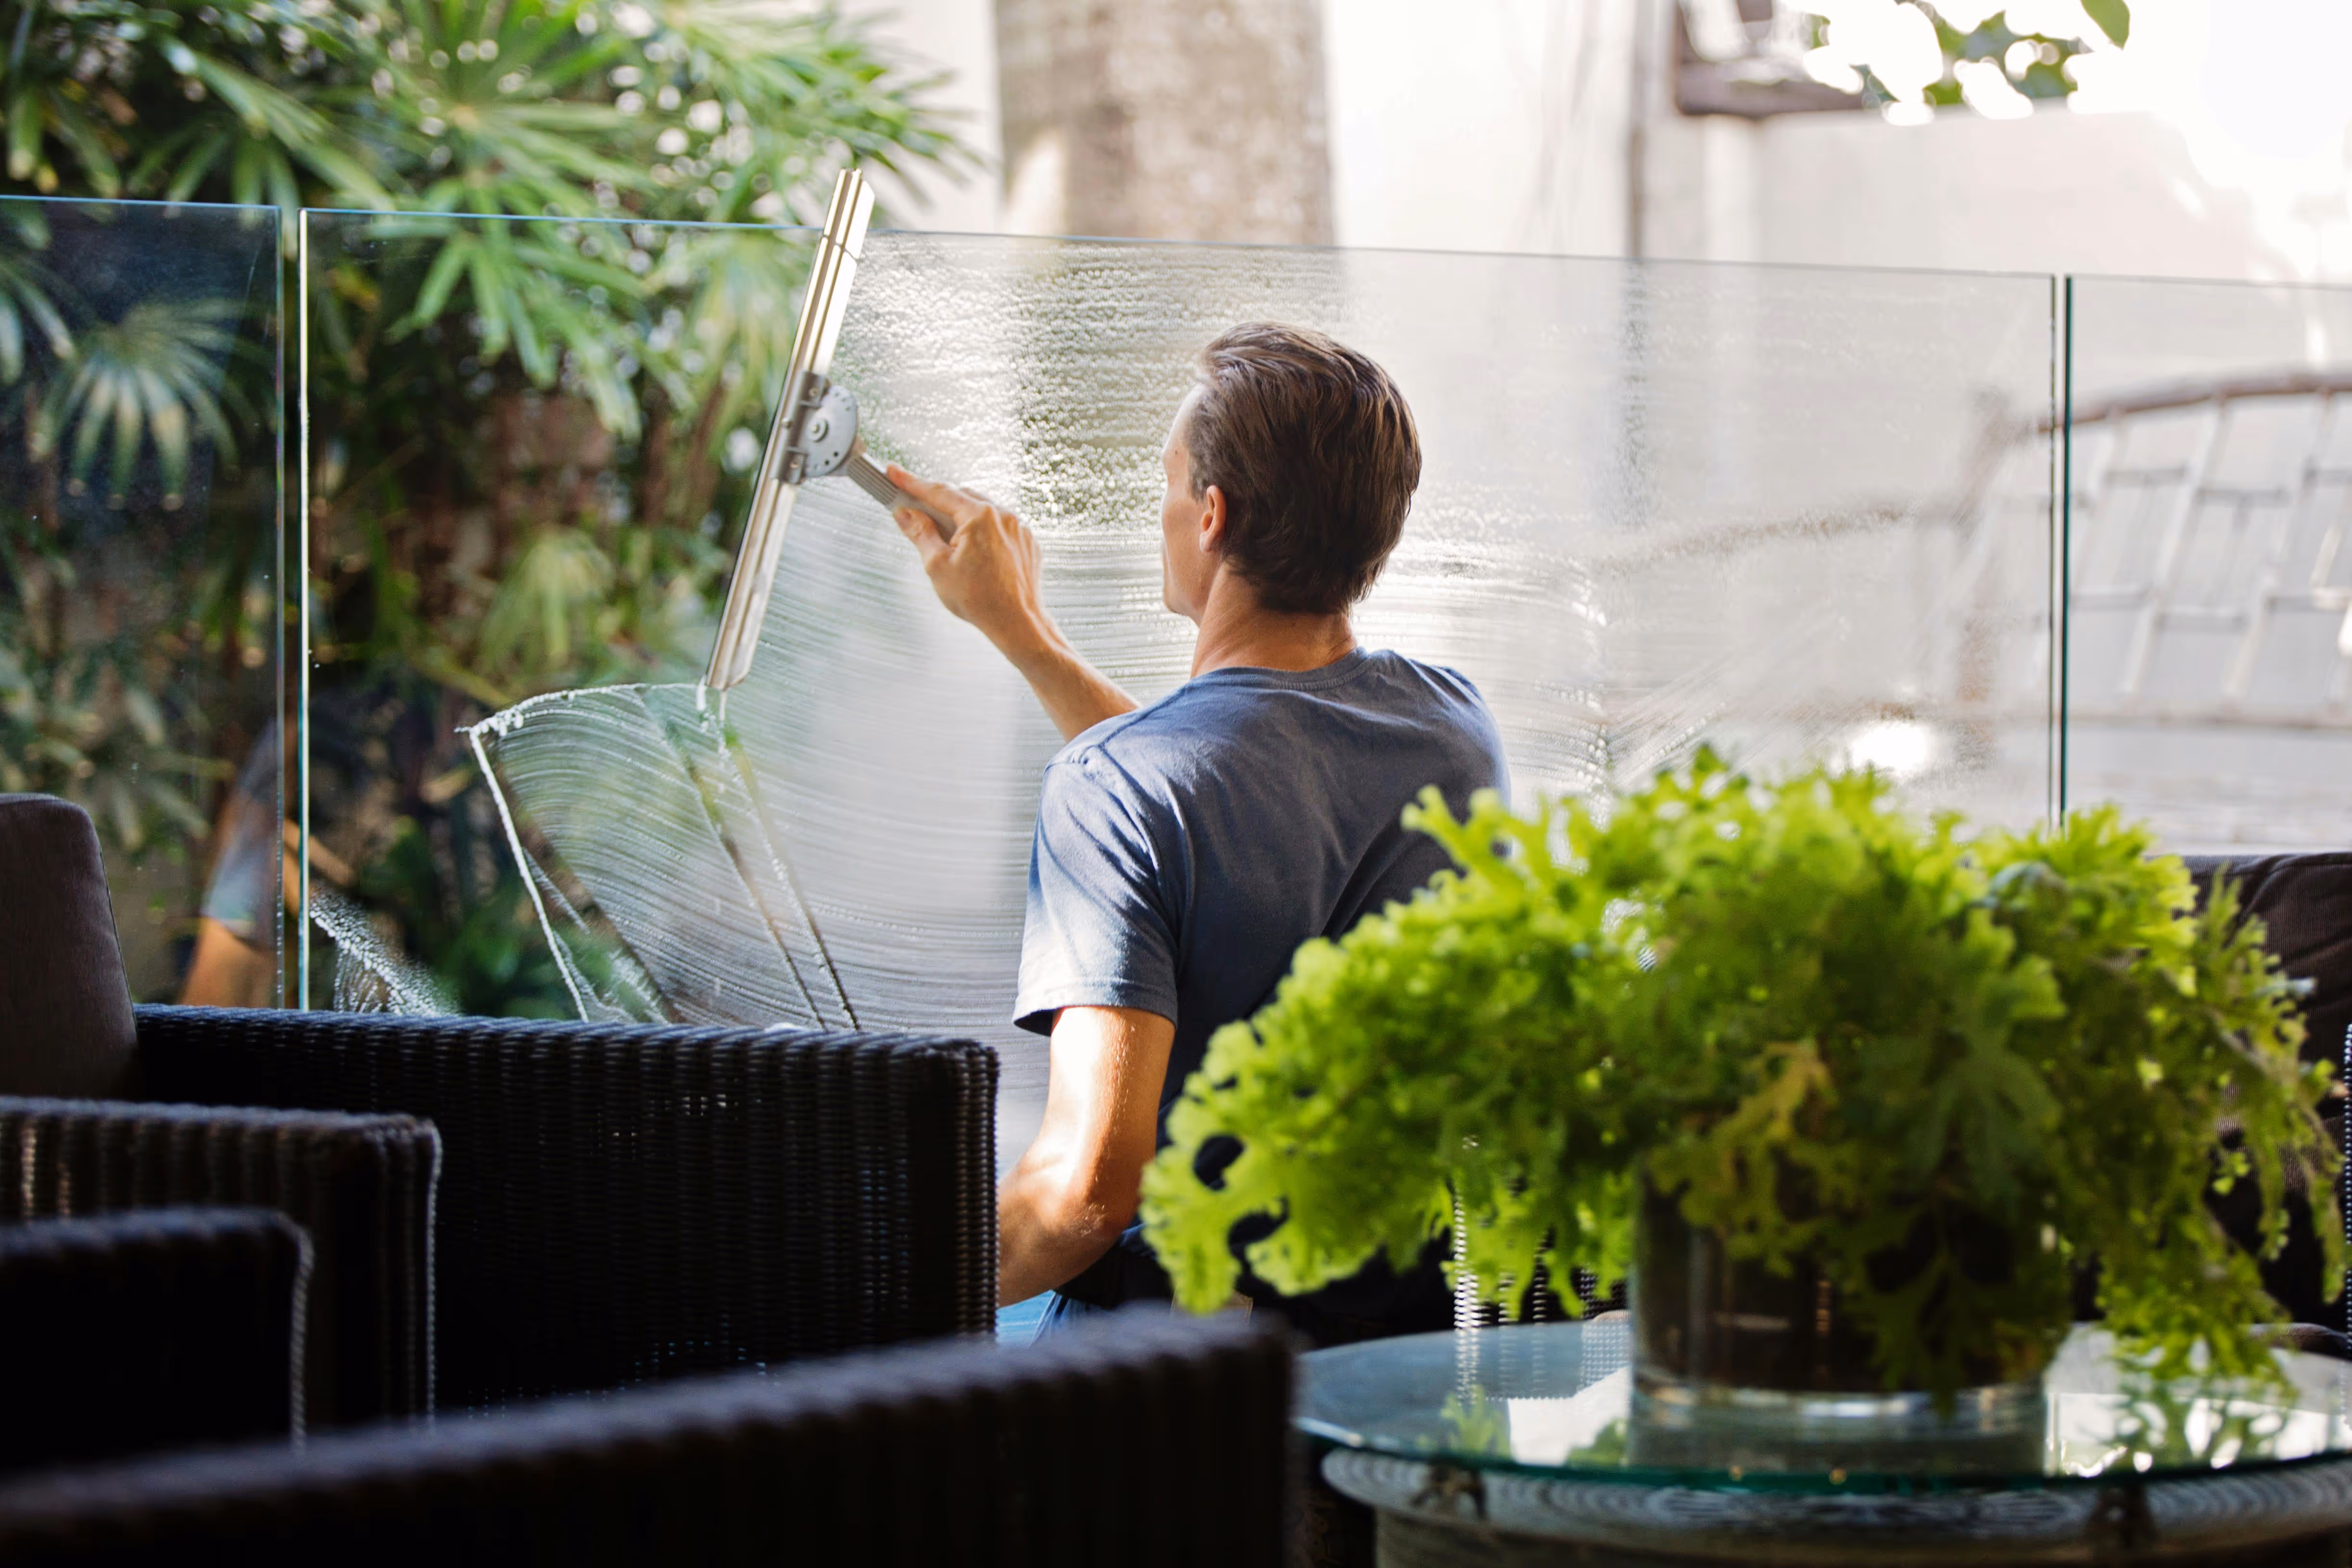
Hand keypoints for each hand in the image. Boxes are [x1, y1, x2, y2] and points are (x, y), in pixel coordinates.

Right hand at [888, 464, 1048, 656]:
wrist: (1017, 623)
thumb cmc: (978, 599)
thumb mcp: (937, 566)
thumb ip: (920, 533)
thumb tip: (904, 513)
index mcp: (980, 516)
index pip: (938, 491)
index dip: (911, 482)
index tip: (893, 472)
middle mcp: (1003, 515)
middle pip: (961, 497)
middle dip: (937, 502)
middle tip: (915, 509)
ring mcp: (1019, 528)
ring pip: (982, 510)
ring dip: (961, 517)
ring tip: (947, 540)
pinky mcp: (1027, 542)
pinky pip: (999, 526)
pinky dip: (982, 531)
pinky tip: (973, 552)